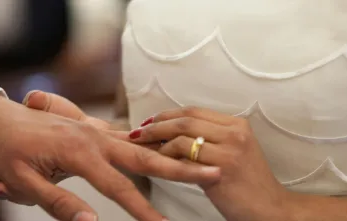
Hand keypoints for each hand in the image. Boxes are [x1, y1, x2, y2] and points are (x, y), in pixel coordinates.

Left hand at [0, 94, 220, 220]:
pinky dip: (152, 144)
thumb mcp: (24, 183)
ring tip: (201, 161)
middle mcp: (95, 136)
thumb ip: (61, 204)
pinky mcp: (95, 131)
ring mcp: (96, 131)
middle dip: (182, 168)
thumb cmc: (5, 151)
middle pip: (147, 155)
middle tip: (213, 173)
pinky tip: (166, 148)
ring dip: (173, 152)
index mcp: (79, 150)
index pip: (121, 187)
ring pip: (143, 143)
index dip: (145, 212)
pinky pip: (129, 138)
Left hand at [129, 106, 289, 220]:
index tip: (149, 120)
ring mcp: (229, 150)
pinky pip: (184, 158)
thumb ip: (208, 138)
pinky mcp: (221, 169)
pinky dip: (166, 157)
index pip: (194, 111)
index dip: (167, 114)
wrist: (269, 209)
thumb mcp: (233, 151)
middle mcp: (234, 132)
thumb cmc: (246, 183)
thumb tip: (170, 133)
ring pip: (182, 136)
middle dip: (156, 124)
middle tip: (138, 132)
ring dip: (157, 142)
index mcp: (236, 124)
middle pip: (185, 119)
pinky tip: (157, 162)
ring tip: (143, 148)